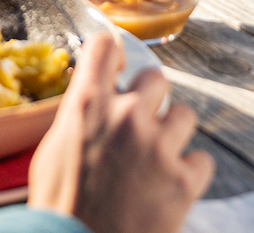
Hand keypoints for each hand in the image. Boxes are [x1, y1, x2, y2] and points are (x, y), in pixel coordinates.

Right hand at [28, 32, 212, 232]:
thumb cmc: (61, 208)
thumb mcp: (52, 152)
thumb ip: (79, 118)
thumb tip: (92, 100)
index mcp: (87, 106)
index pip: (105, 47)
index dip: (114, 54)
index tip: (120, 66)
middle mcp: (126, 117)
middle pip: (155, 77)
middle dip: (149, 99)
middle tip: (140, 125)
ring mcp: (158, 147)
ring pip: (184, 115)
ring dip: (172, 134)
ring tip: (155, 160)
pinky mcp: (183, 180)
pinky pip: (201, 160)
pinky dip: (189, 173)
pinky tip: (169, 186)